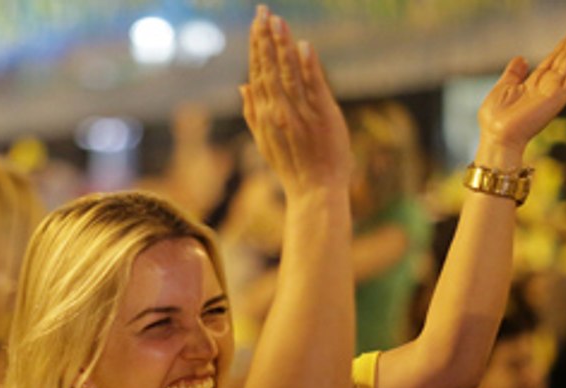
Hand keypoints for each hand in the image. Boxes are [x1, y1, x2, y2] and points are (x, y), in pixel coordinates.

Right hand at [241, 5, 350, 198]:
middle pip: (270, 70)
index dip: (257, 49)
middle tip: (263, 12)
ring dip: (283, 46)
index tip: (256, 25)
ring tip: (278, 21)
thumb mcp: (264, 142)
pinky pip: (314, 88)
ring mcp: (301, 114)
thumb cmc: (291, 169)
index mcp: (265, 116)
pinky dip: (308, 67)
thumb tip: (242, 85)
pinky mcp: (323, 117)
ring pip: (289, 74)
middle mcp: (280, 112)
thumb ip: (252, 113)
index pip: (259, 74)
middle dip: (266, 39)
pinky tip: (304, 46)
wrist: (314, 192)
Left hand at [477, 15, 565, 164]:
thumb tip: (522, 58)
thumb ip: (514, 73)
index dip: (565, 42)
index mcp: (535, 83)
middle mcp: (548, 86)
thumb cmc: (495, 120)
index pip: (555, 58)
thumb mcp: (502, 88)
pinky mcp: (557, 99)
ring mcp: (554, 92)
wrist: (496, 138)